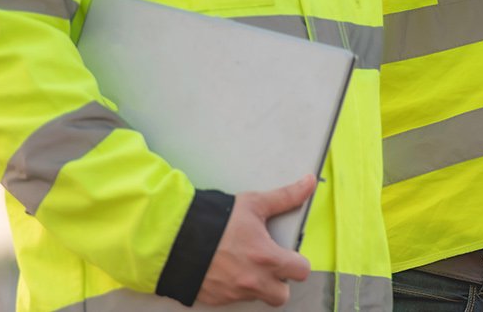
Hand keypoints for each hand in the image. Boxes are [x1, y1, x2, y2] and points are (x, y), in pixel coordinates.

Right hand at [196, 175, 314, 307]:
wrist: (174, 238)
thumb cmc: (214, 221)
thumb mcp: (253, 204)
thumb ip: (285, 197)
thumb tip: (309, 183)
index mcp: (267, 258)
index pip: (302, 272)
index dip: (299, 263)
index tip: (291, 255)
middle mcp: (253, 281)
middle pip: (281, 296)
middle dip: (280, 283)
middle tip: (271, 266)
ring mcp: (233, 293)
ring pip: (257, 297)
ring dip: (256, 285)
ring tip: (246, 264)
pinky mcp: (216, 299)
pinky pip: (233, 299)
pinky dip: (234, 288)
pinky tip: (227, 270)